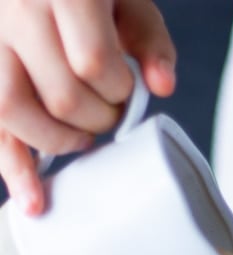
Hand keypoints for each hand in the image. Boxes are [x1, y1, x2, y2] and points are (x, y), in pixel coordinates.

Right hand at [0, 0, 175, 213]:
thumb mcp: (126, 0)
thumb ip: (150, 41)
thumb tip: (162, 87)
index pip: (91, 62)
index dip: (116, 91)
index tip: (123, 89)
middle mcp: (16, 8)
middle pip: (60, 95)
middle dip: (94, 119)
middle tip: (105, 113)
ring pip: (13, 110)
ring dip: (55, 141)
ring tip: (78, 141)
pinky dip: (12, 166)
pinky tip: (32, 200)